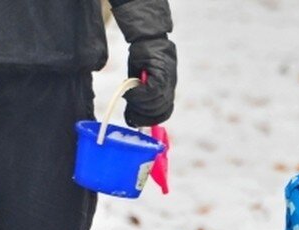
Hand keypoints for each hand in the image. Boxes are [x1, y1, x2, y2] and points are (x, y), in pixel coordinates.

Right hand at [111, 0, 176, 126]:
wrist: (148, 38)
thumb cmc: (143, 59)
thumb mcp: (141, 80)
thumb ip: (141, 96)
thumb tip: (133, 115)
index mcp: (167, 91)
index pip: (164, 113)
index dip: (150, 120)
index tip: (136, 121)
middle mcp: (170, 87)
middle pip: (159, 110)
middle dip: (142, 114)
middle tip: (130, 110)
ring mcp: (168, 81)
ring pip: (156, 102)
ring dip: (139, 103)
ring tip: (129, 95)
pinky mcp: (163, 73)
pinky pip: (153, 91)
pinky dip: (140, 93)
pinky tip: (132, 88)